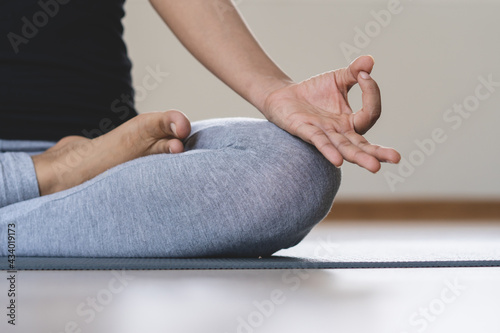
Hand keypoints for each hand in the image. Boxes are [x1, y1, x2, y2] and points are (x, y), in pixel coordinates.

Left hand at [262, 55, 399, 172]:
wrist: (284, 96)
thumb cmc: (313, 92)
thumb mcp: (337, 79)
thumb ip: (354, 72)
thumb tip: (370, 61)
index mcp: (350, 121)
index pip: (370, 114)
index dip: (372, 93)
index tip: (364, 75)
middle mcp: (340, 132)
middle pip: (363, 145)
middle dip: (379, 152)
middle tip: (396, 158)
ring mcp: (324, 134)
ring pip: (345, 148)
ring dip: (359, 157)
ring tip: (375, 166)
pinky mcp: (306, 132)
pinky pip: (320, 143)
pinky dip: (329, 150)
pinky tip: (337, 160)